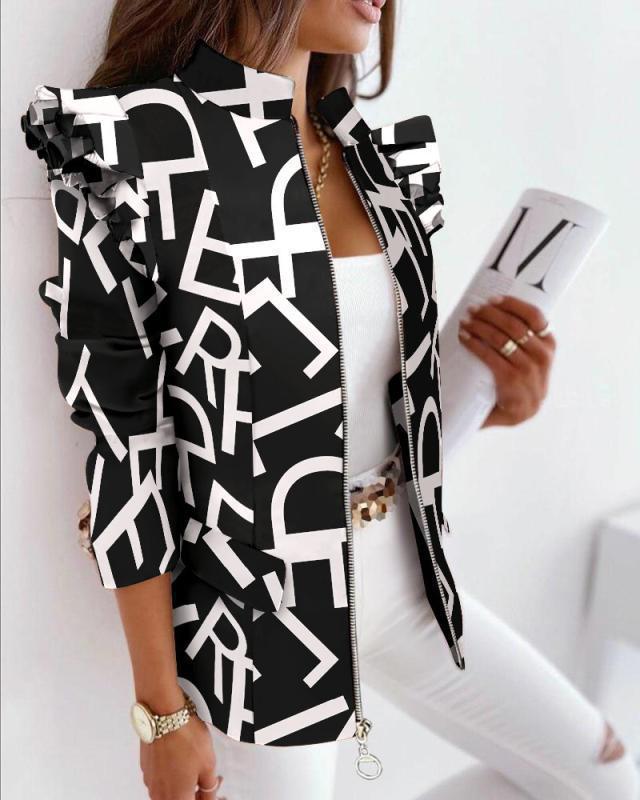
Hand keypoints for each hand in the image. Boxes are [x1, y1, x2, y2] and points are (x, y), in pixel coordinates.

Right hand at [140, 714, 223, 799]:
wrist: (164, 716)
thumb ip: (209, 787)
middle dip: (196, 795)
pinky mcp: (146, 768)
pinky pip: (161, 780)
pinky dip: (173, 777)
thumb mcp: (208, 765)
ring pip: (169, 793)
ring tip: (197, 771)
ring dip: (184, 787)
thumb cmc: (185, 738)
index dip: (208, 799)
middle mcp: (160, 795)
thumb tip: (209, 795)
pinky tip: (182, 762)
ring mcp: (150, 782)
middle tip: (208, 784)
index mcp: (177, 798)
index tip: (217, 794)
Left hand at [457, 294, 556, 427]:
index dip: (512, 304)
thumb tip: (498, 308)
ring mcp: (528, 370)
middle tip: (472, 309)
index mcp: (549, 345)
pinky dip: (474, 344)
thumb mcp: (531, 357)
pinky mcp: (512, 381)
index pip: (534, 315)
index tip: (493, 299)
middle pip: (514, 325)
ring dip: (479, 326)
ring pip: (500, 339)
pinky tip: (464, 338)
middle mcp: (542, 357)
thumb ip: (525, 338)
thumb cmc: (520, 379)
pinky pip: (490, 356)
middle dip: (490, 314)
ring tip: (465, 321)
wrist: (518, 413)